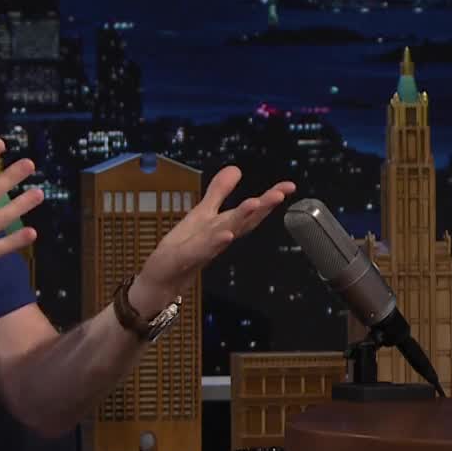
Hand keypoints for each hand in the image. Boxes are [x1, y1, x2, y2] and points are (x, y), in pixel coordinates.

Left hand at [130, 166, 296, 312]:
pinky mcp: (184, 258)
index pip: (250, 212)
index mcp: (223, 226)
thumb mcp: (201, 215)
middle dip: (261, 207)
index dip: (269, 198)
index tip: (289, 186)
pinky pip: (201, 249)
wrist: (162, 282)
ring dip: (240, 219)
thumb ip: (219, 193)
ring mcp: (203, 249)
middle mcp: (218, 237)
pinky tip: (226, 234)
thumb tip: (236, 168)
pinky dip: (215, 242)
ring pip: (225, 232)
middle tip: (280, 194)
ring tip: (254, 203)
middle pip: (243, 221)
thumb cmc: (183, 249)